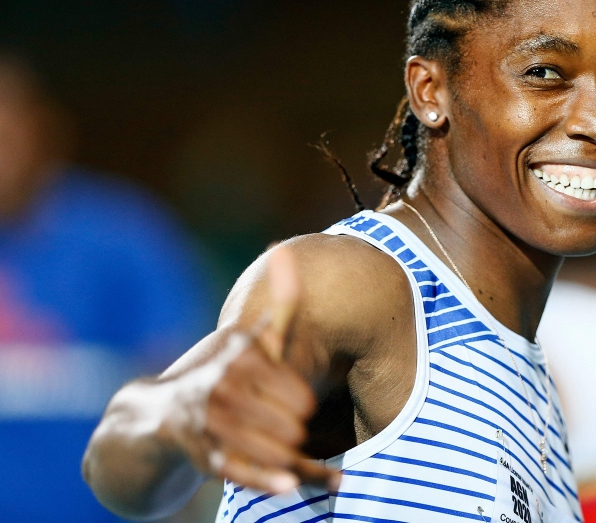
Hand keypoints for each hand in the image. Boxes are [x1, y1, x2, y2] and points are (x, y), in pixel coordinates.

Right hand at [161, 246, 340, 493]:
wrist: (153, 418)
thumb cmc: (216, 376)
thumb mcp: (246, 339)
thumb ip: (278, 304)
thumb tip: (285, 250)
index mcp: (240, 353)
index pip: (299, 390)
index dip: (303, 402)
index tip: (299, 406)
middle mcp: (223, 382)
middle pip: (291, 422)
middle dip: (296, 432)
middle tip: (291, 435)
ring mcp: (208, 419)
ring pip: (271, 447)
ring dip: (291, 462)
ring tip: (298, 466)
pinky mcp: (198, 452)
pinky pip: (240, 469)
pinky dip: (265, 478)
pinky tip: (289, 486)